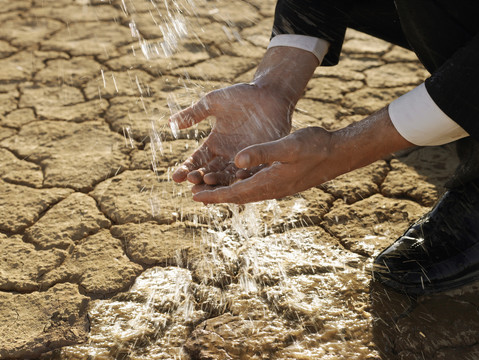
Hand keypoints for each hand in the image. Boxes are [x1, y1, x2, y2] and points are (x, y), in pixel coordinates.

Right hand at [170, 82, 292, 185]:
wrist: (269, 92)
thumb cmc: (241, 95)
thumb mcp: (213, 103)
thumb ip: (193, 114)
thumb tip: (170, 122)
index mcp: (215, 144)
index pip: (197, 161)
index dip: (186, 169)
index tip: (176, 177)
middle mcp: (228, 155)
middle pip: (210, 172)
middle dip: (200, 179)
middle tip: (191, 183)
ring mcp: (245, 158)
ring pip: (228, 175)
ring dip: (218, 181)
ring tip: (208, 185)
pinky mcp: (262, 158)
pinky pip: (252, 170)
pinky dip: (244, 175)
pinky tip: (237, 179)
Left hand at [192, 107, 413, 203]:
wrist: (338, 154)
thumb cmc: (314, 147)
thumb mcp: (287, 146)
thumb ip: (262, 152)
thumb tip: (236, 160)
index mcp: (268, 182)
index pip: (234, 194)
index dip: (213, 195)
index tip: (194, 197)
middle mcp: (271, 189)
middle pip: (237, 197)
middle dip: (216, 196)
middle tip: (195, 195)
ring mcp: (278, 187)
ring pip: (246, 194)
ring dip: (227, 193)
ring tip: (211, 190)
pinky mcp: (283, 182)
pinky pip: (256, 189)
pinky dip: (241, 187)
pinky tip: (237, 181)